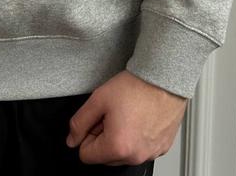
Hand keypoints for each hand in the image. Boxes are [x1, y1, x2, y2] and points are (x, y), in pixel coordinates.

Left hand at [65, 69, 187, 165]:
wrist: (163, 79)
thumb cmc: (135, 87)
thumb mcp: (98, 99)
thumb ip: (80, 122)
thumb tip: (72, 140)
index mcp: (118, 147)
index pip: (86, 155)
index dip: (87, 134)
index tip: (97, 119)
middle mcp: (136, 156)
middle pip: (105, 156)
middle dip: (104, 137)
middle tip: (113, 114)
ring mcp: (151, 153)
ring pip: (123, 154)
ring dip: (120, 138)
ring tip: (127, 114)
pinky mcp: (162, 148)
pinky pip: (141, 149)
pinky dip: (136, 137)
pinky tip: (140, 118)